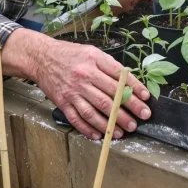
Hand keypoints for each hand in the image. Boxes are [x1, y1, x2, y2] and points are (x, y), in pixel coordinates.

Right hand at [1, 29, 150, 139]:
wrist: (41, 57)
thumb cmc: (71, 54)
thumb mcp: (92, 52)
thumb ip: (109, 66)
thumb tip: (128, 82)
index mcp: (94, 61)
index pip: (119, 76)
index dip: (135, 88)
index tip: (146, 98)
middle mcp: (84, 76)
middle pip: (109, 97)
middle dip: (127, 111)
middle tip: (139, 120)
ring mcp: (72, 91)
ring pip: (95, 111)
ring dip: (110, 124)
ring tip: (123, 131)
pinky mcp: (62, 102)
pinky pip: (77, 119)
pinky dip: (88, 129)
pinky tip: (99, 135)